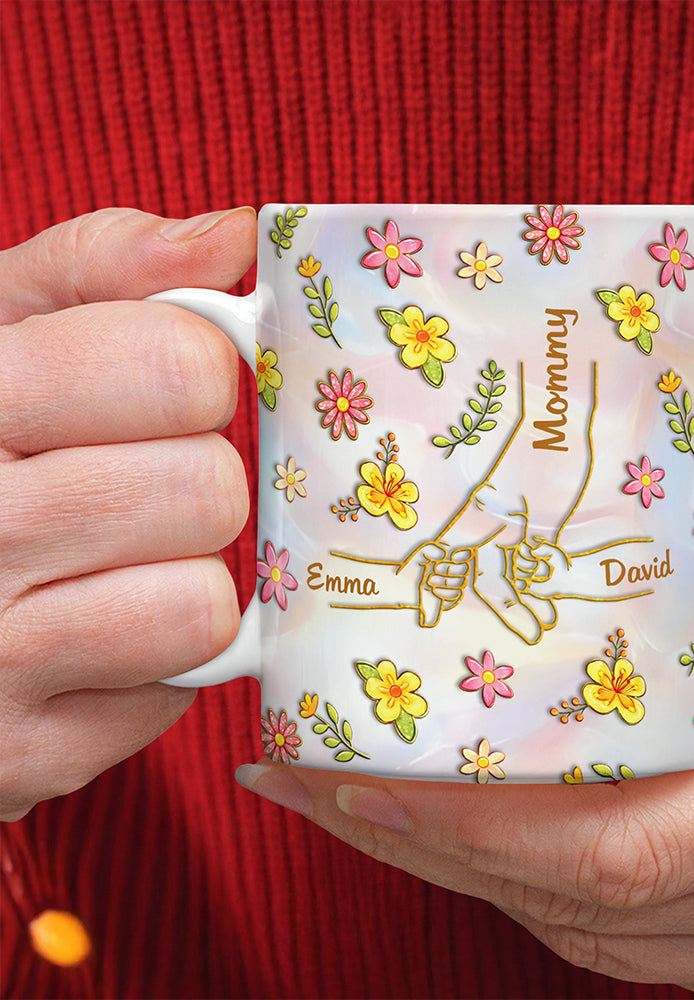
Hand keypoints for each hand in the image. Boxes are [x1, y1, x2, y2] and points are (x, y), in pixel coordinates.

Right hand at [0, 207, 254, 819]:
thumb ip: (102, 269)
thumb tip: (236, 237)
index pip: (179, 368)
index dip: (203, 372)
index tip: (176, 384)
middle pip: (208, 492)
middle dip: (197, 483)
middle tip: (136, 484)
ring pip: (204, 604)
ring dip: (185, 579)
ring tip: (112, 565)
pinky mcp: (22, 759)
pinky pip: (178, 692)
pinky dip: (157, 663)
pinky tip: (90, 640)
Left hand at [236, 321, 693, 996]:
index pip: (617, 844)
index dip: (477, 821)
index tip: (360, 767)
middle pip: (574, 901)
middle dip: (426, 846)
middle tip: (309, 776)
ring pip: (598, 936)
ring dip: (472, 877)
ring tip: (369, 803)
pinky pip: (647, 946)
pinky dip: (551, 900)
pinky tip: (492, 846)